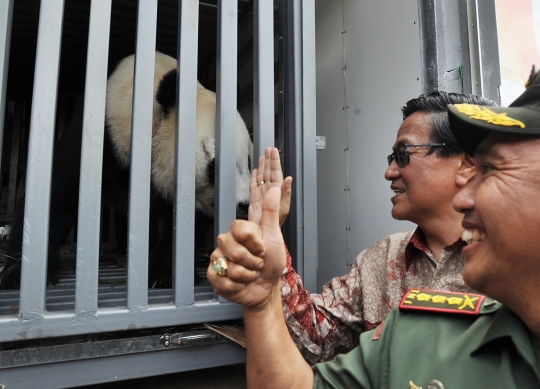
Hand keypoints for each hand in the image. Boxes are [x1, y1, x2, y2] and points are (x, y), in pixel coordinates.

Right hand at [208, 187, 285, 308]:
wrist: (266, 287)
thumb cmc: (270, 263)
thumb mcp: (274, 237)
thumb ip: (271, 212)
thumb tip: (274, 190)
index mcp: (239, 231)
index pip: (242, 231)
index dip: (256, 245)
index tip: (263, 250)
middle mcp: (226, 242)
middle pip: (236, 251)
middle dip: (253, 262)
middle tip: (257, 264)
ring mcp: (217, 258)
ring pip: (230, 268)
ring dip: (246, 276)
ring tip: (249, 274)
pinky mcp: (213, 275)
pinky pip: (223, 281)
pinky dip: (237, 286)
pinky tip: (240, 283)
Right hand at [249, 147, 292, 227]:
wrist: (263, 235)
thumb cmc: (275, 225)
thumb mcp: (282, 208)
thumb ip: (285, 193)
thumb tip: (289, 179)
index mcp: (278, 191)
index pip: (277, 172)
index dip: (275, 161)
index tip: (274, 151)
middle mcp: (270, 191)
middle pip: (269, 172)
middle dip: (269, 160)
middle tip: (268, 149)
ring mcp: (262, 194)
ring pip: (262, 176)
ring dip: (262, 166)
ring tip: (262, 157)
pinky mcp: (254, 199)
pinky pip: (254, 185)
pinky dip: (254, 178)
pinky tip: (255, 172)